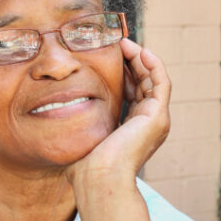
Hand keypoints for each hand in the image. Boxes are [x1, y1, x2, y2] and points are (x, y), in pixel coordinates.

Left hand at [65, 38, 170, 189]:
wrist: (98, 178)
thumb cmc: (86, 165)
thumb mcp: (84, 137)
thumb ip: (80, 124)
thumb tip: (59, 114)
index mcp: (132, 128)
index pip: (132, 93)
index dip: (123, 73)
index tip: (109, 56)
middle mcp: (147, 123)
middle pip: (143, 83)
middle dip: (131, 62)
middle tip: (117, 44)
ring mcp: (155, 119)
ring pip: (153, 79)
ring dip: (140, 58)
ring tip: (124, 43)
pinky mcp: (158, 115)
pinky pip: (161, 81)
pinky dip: (153, 64)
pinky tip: (139, 51)